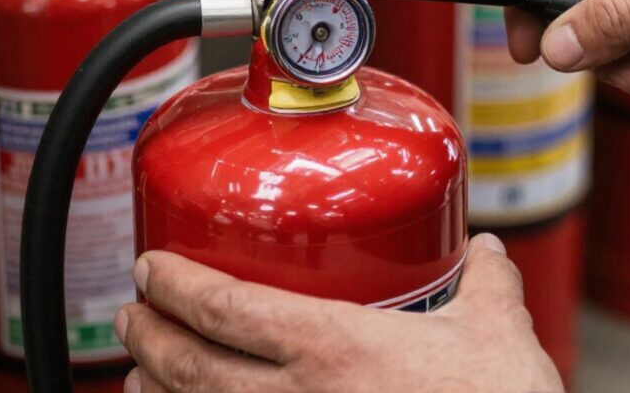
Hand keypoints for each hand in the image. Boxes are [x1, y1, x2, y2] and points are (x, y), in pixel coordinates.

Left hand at [113, 234, 561, 392]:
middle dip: (148, 336)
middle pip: (190, 365)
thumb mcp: (498, 332)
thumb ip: (488, 282)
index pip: (226, 307)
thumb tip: (488, 250)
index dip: (176, 285)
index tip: (152, 268)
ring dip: (156, 392)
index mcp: (335, 347)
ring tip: (140, 374)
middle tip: (132, 314)